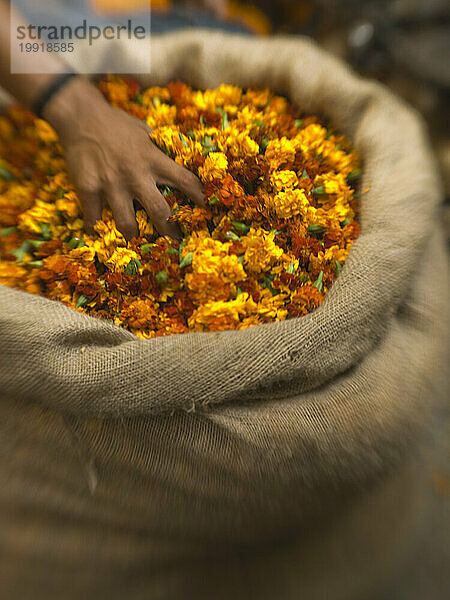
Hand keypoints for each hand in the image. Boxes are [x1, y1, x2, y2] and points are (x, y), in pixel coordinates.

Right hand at [43, 76, 204, 239]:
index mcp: (153, 159)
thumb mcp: (145, 132)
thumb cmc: (117, 123)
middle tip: (175, 242)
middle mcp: (136, 175)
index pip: (185, 180)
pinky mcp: (89, 189)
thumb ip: (159, 150)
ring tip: (136, 241)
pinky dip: (97, 225)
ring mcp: (112, 184)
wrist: (80, 115)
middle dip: (170, 231)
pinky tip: (99, 229)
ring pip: (127, 223)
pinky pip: (95, 217)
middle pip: (160, 212)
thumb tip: (181, 159)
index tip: (207, 208)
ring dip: (133, 235)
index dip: (199, 196)